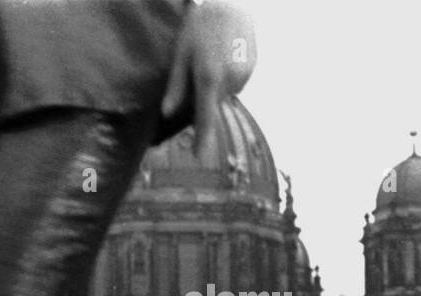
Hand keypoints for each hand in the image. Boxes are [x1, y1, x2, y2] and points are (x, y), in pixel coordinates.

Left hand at [161, 0, 257, 164]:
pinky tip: (224, 55)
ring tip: (212, 57)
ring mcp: (244, 73)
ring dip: (216, 86)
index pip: (205, 116)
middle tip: (198, 70)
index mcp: (209, 78)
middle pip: (213, 104)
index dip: (203, 137)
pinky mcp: (253, 67)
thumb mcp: (181, 55)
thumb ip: (176, 86)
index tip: (200, 156)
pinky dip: (228, 77)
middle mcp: (230, 79)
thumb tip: (168, 113)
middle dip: (204, 97)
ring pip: (225, 93)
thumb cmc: (199, 27)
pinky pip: (236, 82)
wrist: (232, 4)